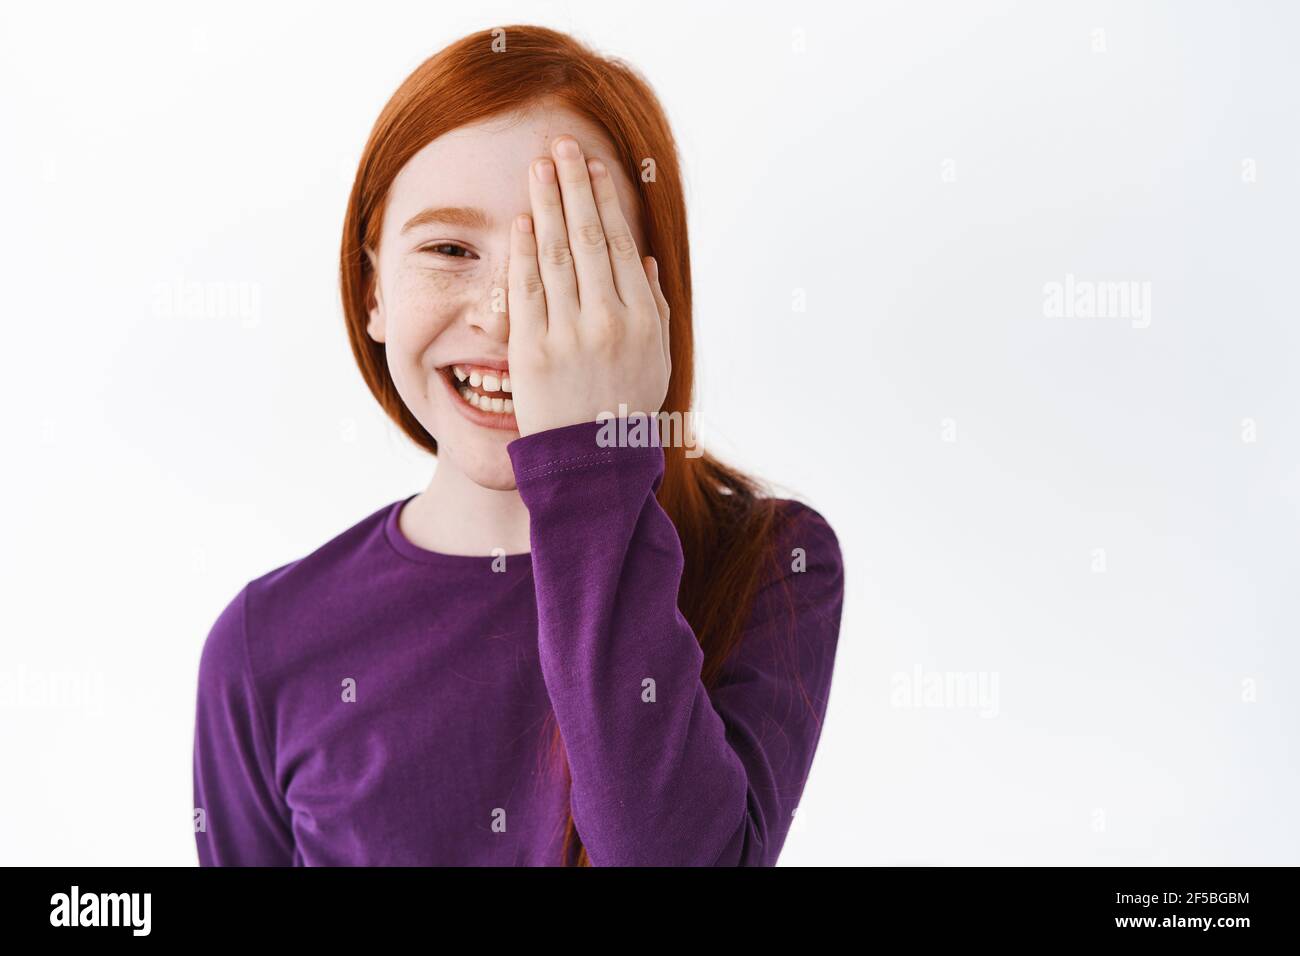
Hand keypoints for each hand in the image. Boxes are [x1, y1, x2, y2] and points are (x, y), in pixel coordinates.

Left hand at [506, 135, 670, 437]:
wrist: (592, 463)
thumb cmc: (626, 410)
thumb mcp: (656, 359)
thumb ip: (654, 307)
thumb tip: (645, 257)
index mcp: (643, 319)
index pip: (622, 244)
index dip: (605, 200)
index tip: (592, 167)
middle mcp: (609, 321)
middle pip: (590, 238)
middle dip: (573, 186)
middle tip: (561, 145)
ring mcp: (569, 335)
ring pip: (557, 255)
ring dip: (547, 204)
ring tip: (539, 167)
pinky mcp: (533, 351)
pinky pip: (527, 290)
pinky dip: (523, 251)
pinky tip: (521, 220)